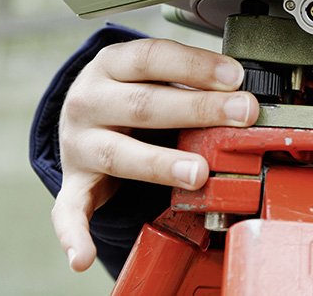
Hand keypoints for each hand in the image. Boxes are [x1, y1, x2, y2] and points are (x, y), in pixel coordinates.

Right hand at [51, 38, 259, 271]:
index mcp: (110, 65)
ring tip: (199, 173)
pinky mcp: (74, 183)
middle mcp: (88, 101)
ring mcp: (78, 144)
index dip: (195, 65)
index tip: (235, 76)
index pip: (152, 57)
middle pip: (144, 104)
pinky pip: (69, 211)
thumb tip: (243, 89)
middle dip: (199, 109)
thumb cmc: (129, 90)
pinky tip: (85, 255)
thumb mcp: (152, 73)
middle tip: (241, 114)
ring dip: (162, 164)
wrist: (80, 114)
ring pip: (120, 154)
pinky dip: (74, 235)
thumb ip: (189, 79)